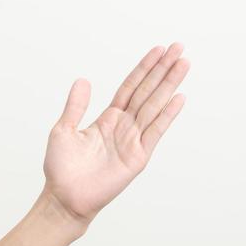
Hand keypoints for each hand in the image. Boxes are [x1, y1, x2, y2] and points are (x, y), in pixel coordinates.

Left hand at [42, 42, 190, 227]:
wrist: (65, 197)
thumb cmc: (61, 168)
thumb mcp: (63, 131)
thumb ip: (75, 107)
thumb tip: (83, 80)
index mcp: (107, 118)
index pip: (130, 87)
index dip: (144, 69)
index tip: (158, 50)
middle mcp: (124, 126)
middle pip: (147, 91)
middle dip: (163, 70)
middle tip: (179, 48)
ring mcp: (133, 139)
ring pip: (155, 105)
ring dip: (169, 85)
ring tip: (184, 64)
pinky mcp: (138, 156)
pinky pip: (155, 131)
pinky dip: (167, 114)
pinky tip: (179, 97)